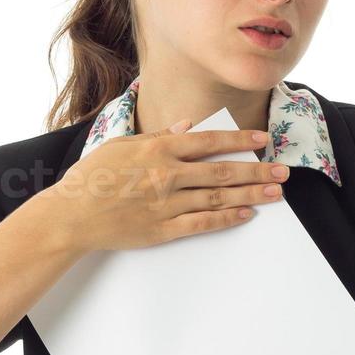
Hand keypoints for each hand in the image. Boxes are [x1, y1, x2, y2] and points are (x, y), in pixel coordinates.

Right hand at [39, 125, 289, 252]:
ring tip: (274, 193)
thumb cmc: (92, 177)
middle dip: (257, 170)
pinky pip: (202, 223)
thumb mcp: (122, 145)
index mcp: (158, 149)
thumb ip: (159, 135)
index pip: (209, 141)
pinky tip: (245, 214)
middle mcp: (167, 175)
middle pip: (222, 171)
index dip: (239, 139)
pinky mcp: (163, 229)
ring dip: (250, 194)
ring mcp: (167, 203)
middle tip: (282, 171)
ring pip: (218, 197)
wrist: (71, 214)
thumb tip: (188, 126)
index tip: (262, 139)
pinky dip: (226, 219)